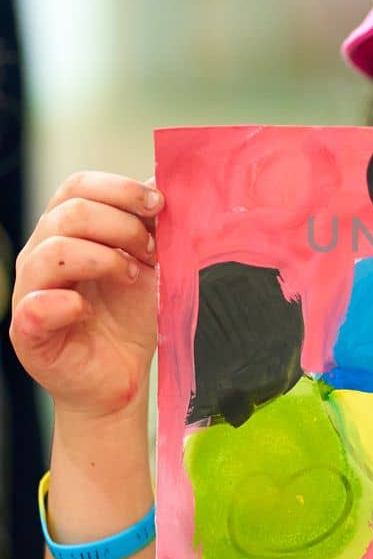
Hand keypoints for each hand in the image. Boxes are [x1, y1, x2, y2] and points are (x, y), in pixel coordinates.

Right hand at [11, 172, 161, 421]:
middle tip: (150, 252)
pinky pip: (36, 305)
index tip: (158, 205)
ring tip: (130, 278)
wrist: (121, 376)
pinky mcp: (28, 331)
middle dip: (121, 225)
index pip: (77, 186)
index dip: (119, 189)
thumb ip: (148, 225)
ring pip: (54, 251)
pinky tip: (88, 310)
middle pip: (69, 211)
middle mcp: (41, 254)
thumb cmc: (127, 318)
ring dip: (103, 258)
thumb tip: (158, 182)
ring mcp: (30, 291)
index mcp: (65, 231)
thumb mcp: (147, 263)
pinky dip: (68, 303)